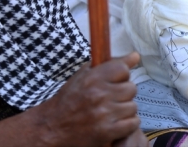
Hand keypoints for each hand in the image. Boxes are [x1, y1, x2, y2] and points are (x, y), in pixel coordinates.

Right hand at [0, 53, 142, 146]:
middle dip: (123, 93)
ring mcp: (104, 114)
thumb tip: (135, 56)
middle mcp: (99, 95)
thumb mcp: (84, 76)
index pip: (123, 69)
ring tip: (112, 112)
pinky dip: (127, 124)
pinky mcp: (107, 131)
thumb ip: (109, 64)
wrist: (52, 127)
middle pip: (131, 88)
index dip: (121, 75)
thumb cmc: (69, 100)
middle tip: (112, 98)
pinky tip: (116, 122)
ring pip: (132, 106)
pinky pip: (132, 123)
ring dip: (125, 110)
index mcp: (92, 78)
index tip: (115, 81)